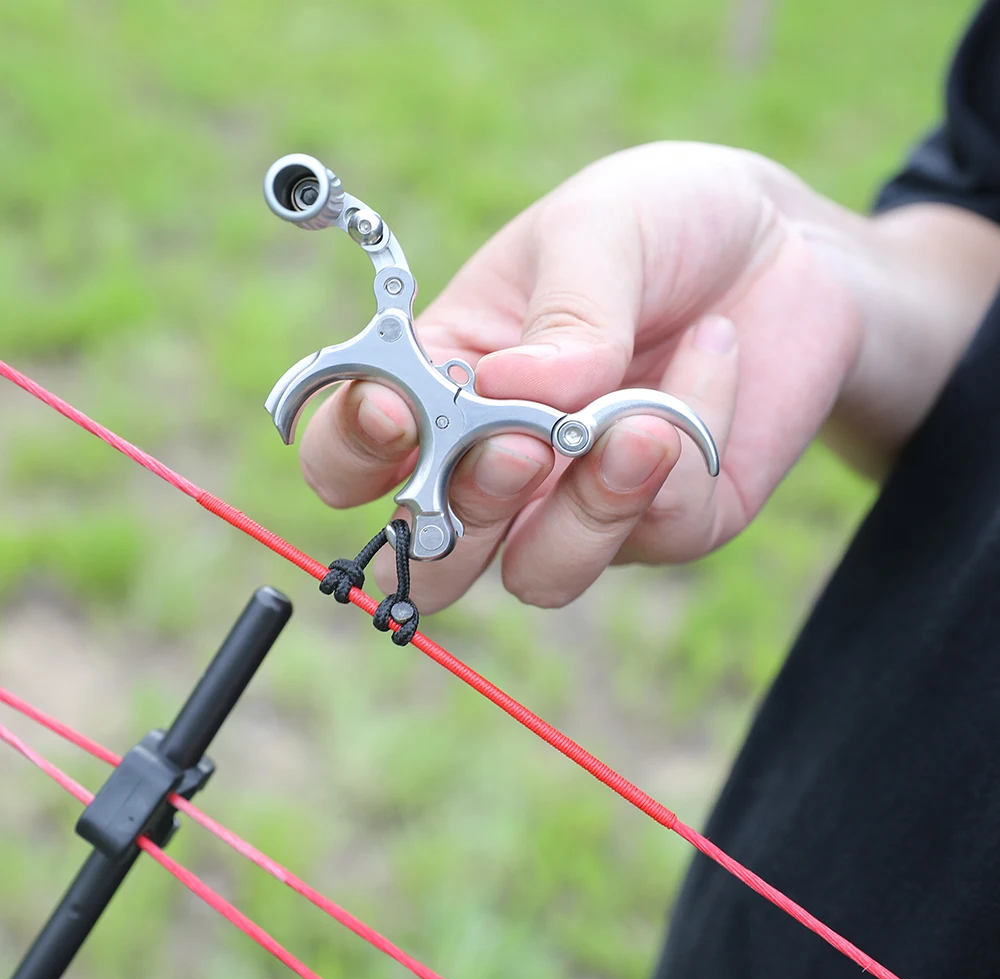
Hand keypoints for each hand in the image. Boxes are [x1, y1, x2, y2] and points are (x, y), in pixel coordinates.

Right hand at [298, 141, 995, 610]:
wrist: (788, 246)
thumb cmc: (665, 222)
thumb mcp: (601, 228)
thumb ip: (560, 312)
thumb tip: (516, 395)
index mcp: (446, 384)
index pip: (352, 455)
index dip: (352, 452)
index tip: (392, 411)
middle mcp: (500, 459)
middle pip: (432, 557)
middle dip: (463, 516)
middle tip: (516, 447)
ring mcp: (581, 501)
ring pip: (540, 575)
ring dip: (584, 510)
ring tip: (637, 423)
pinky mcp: (670, 521)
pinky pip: (660, 526)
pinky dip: (686, 445)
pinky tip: (713, 356)